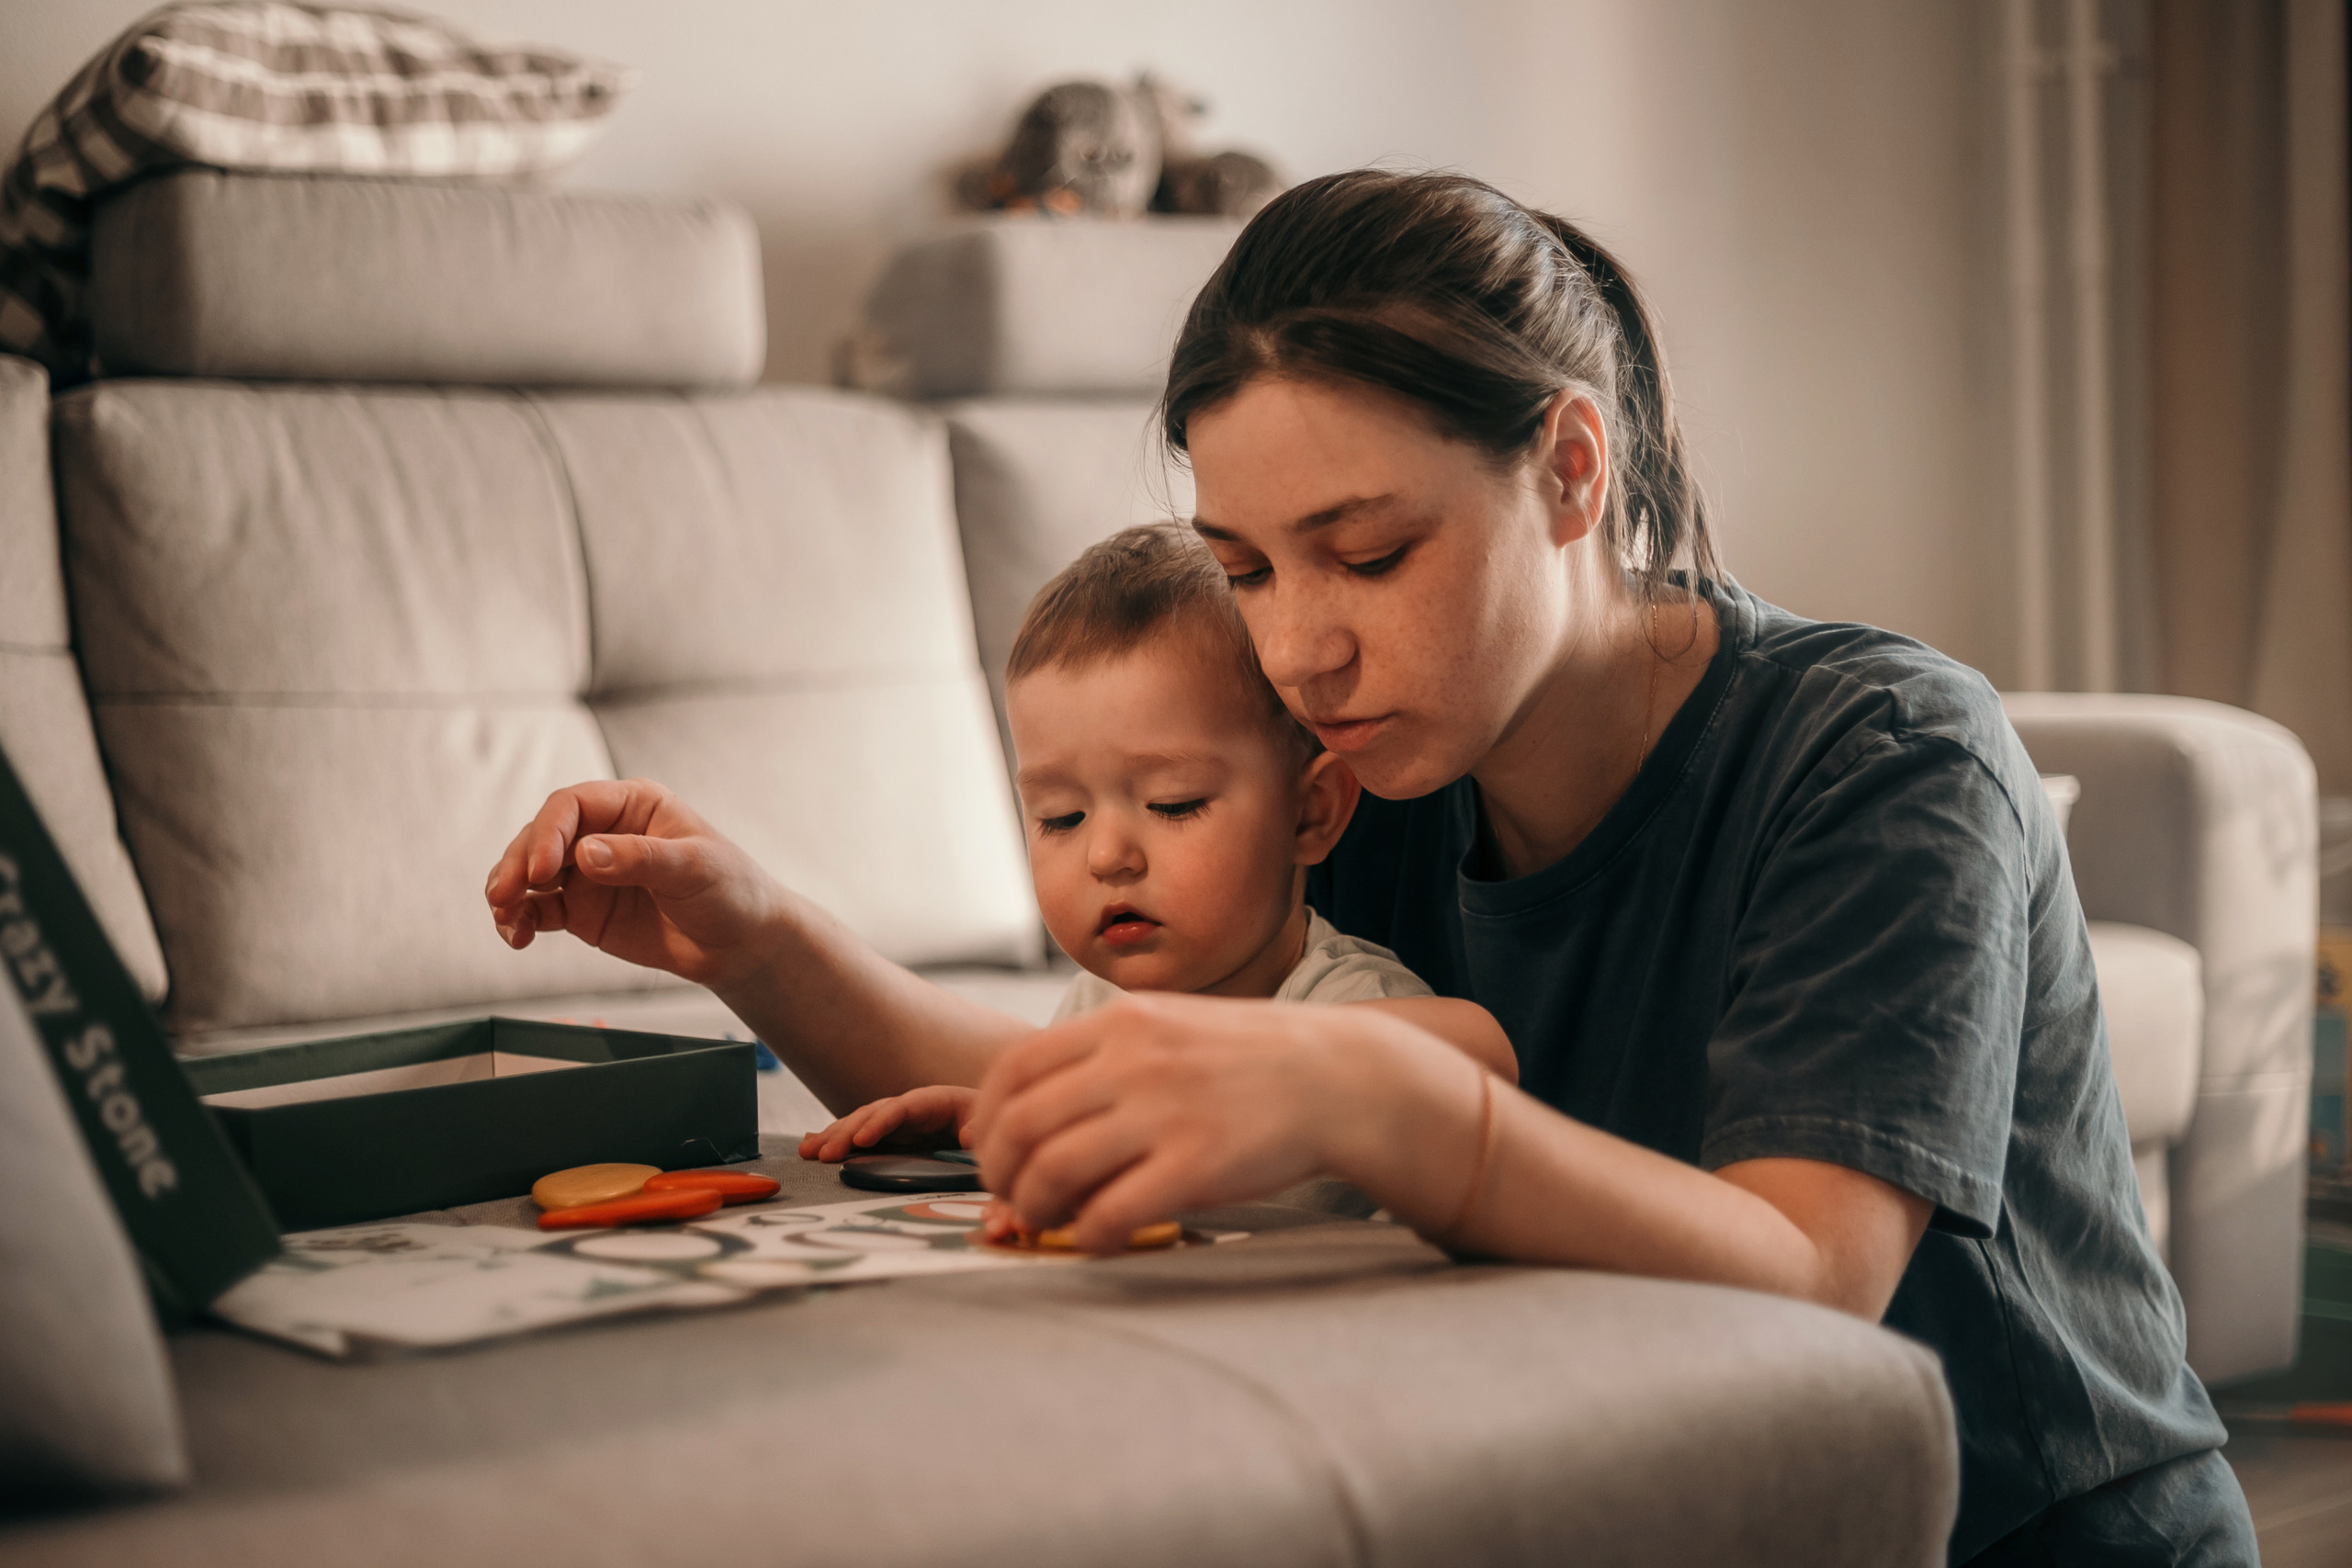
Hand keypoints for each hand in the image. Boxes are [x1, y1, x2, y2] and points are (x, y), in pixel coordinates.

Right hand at [484, 780, 783, 989]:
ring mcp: (589, 873)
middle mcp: (604, 833)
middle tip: (506, 894)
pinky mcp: (583, 910)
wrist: (741, 944)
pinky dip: (520, 920)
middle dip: (519, 863)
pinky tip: (516, 936)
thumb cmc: (731, 891)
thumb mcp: (694, 868)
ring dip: (509, 891)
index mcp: (633, 805)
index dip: (549, 833)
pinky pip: (538, 910)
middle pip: (542, 836)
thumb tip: (586, 855)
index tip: (543, 868)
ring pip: (531, 873)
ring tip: (505, 916)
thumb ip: (641, 859)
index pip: (573, 805)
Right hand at [797, 1086, 977, 1162]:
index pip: (901, 1109)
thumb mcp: (984, 1120)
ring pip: (858, 1124)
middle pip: (871, 1115)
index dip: (880, 1123)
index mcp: (932, 1101)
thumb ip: (977, 1127)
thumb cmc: (984, 1118)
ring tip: (806, 1152)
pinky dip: (834, 1140)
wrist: (983, 1117)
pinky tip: (809, 1146)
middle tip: (821, 1154)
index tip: (860, 1141)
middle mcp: (907, 1107)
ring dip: (832, 1137)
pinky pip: (857, 1136)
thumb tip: (968, 1137)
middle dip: (845, 1133)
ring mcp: (895, 1122)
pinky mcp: (889, 1135)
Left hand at [965, 991, 1428, 1251]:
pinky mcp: (1198, 1164)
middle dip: (1000, 1173)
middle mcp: (1135, 1060)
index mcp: (1123, 1022)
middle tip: (1012, 1197)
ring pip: (1052, 1171)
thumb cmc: (1248, 1062)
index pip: (1014, 1068)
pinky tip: (1101, 1237)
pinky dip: (1089, 1235)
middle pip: (1020, 1125)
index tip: (989, 1148)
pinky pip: (1110, 1212)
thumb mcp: (1169, 1029)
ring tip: (1049, 1220)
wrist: (1339, 1078)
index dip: (987, 1117)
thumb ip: (1099, 1059)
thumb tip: (1018, 1112)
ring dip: (1035, 1208)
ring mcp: (1166, 1111)